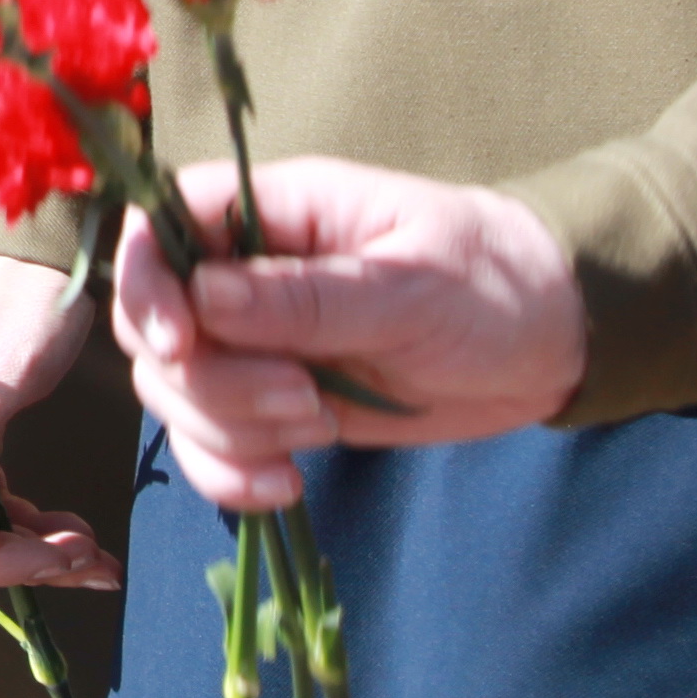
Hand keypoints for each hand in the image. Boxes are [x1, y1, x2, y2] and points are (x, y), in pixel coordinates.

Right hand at [0, 249, 118, 587]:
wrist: (40, 250)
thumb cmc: (28, 297)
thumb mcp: (6, 370)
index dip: (0, 557)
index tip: (69, 553)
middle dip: (24, 560)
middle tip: (95, 559)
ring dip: (34, 549)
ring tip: (96, 553)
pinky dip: (32, 524)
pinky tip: (74, 529)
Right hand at [114, 156, 586, 513]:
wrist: (550, 342)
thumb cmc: (491, 284)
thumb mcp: (412, 284)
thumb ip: (309, 295)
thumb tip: (202, 297)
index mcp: (273, 211)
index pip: (159, 224)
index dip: (146, 284)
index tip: (184, 345)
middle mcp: (245, 274)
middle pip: (156, 326)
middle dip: (213, 381)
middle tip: (306, 400)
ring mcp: (257, 343)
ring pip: (177, 392)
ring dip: (231, 430)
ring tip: (322, 428)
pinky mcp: (277, 404)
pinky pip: (212, 444)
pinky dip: (231, 474)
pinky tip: (287, 487)